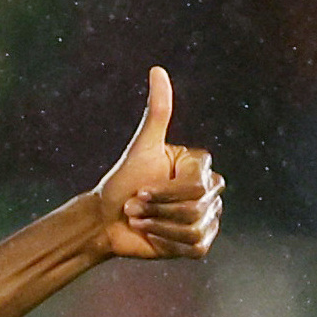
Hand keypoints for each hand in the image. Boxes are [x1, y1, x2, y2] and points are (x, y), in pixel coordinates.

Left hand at [94, 66, 223, 260]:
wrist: (106, 220)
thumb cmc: (121, 182)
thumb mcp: (139, 148)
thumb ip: (156, 112)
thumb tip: (157, 70)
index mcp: (201, 167)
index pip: (196, 186)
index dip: (164, 192)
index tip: (139, 190)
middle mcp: (210, 191)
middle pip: (196, 209)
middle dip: (157, 211)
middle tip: (134, 207)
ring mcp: (208, 217)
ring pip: (195, 229)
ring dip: (158, 227)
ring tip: (140, 221)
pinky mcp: (199, 243)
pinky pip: (195, 247)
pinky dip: (168, 244)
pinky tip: (153, 237)